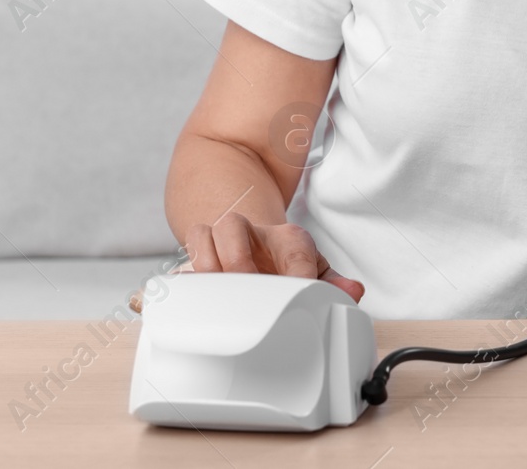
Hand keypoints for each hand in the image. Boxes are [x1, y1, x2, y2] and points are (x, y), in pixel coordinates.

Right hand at [182, 211, 365, 301]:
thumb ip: (332, 282)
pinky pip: (176, 264)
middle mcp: (249, 233)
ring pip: (201, 234)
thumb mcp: (314, 270)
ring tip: (213, 293)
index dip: (297, 270)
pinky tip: (174, 302)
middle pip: (234, 225)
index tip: (300, 291)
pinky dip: (174, 283)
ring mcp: (219, 244)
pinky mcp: (195, 262)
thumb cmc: (288, 266)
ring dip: (204, 264)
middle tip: (245, 287)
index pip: (293, 245)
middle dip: (238, 259)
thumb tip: (352, 291)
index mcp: (286, 237)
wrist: (258, 249)